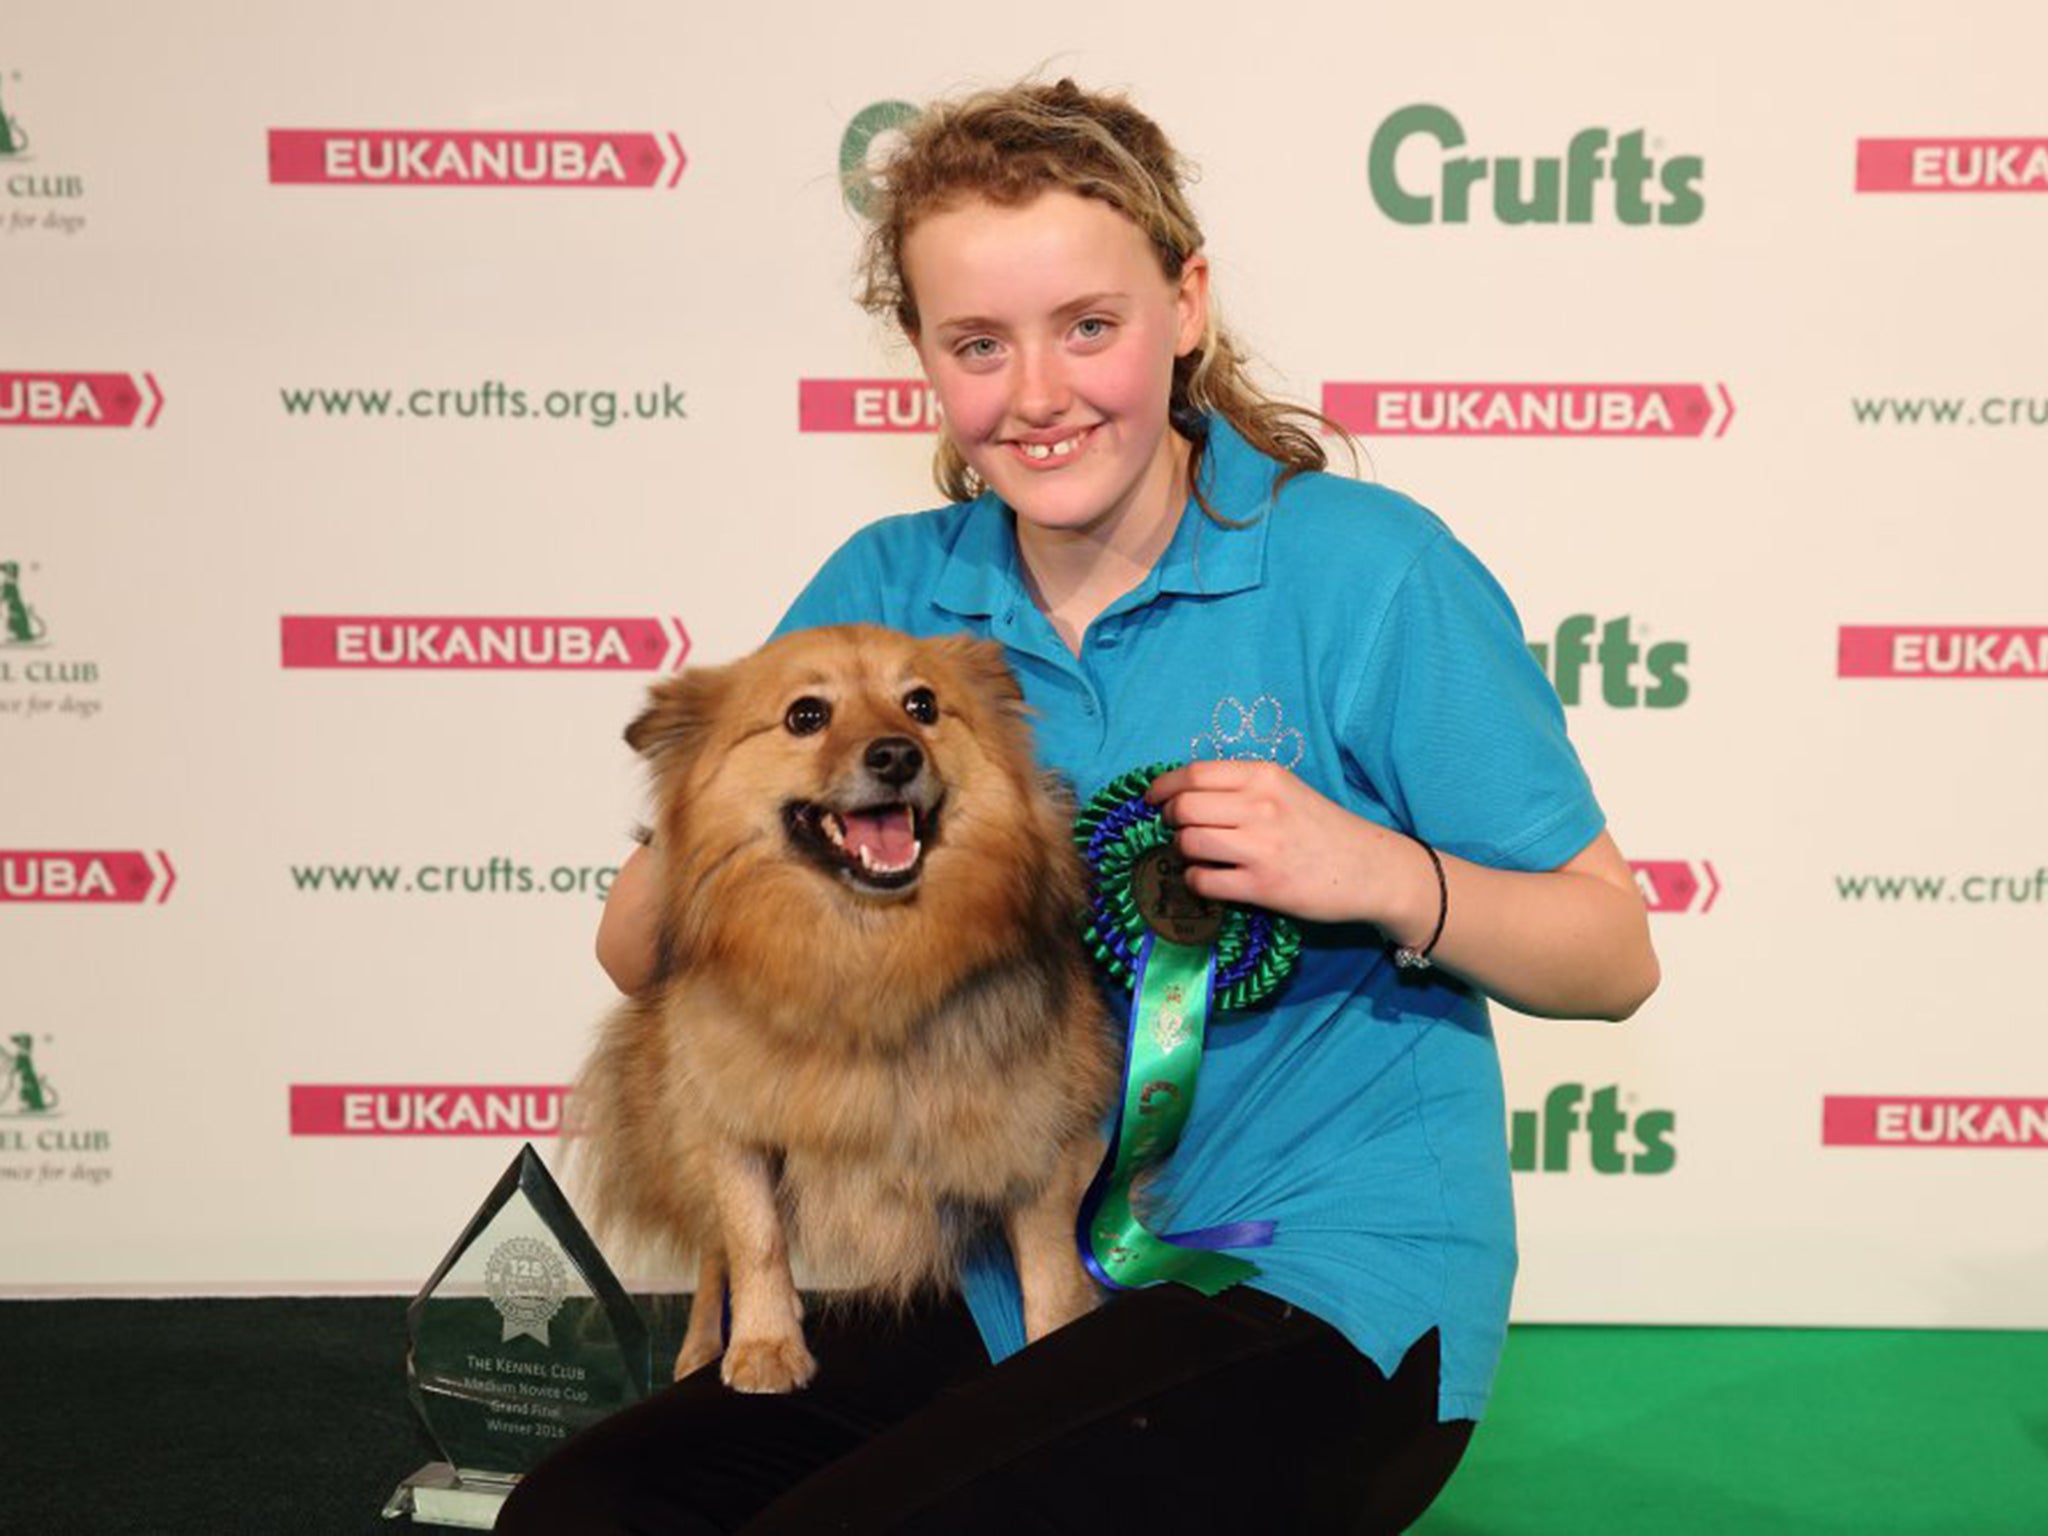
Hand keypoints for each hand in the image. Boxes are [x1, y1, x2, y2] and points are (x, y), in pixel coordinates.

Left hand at [1145, 761, 1431, 933]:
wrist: (1371, 869)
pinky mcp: (1263, 886)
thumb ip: (1242, 788)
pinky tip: (1209, 880)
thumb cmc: (1322, 828)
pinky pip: (1203, 881)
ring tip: (1196, 855)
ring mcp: (1261, 847)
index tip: (1153, 799)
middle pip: (1184, 808)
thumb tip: (1183, 794)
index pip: (1194, 774)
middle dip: (1170, 820)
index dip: (1163, 787)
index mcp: (1265, 776)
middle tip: (1176, 829)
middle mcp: (1261, 806)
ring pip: (1188, 843)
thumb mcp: (1286, 791)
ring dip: (1181, 851)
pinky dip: (1196, 881)